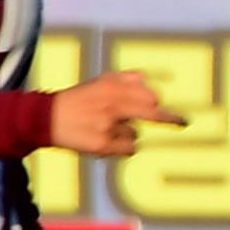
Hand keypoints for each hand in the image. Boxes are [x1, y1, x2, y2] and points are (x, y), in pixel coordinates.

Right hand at [46, 72, 169, 158]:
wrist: (46, 117)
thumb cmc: (78, 100)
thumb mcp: (99, 83)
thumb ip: (125, 79)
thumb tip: (147, 79)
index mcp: (112, 87)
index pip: (149, 96)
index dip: (158, 103)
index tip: (174, 110)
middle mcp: (112, 104)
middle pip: (151, 113)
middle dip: (169, 118)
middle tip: (184, 122)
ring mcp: (107, 124)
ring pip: (136, 134)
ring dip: (127, 134)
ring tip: (105, 130)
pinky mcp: (101, 143)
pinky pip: (127, 149)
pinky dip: (121, 148)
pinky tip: (105, 142)